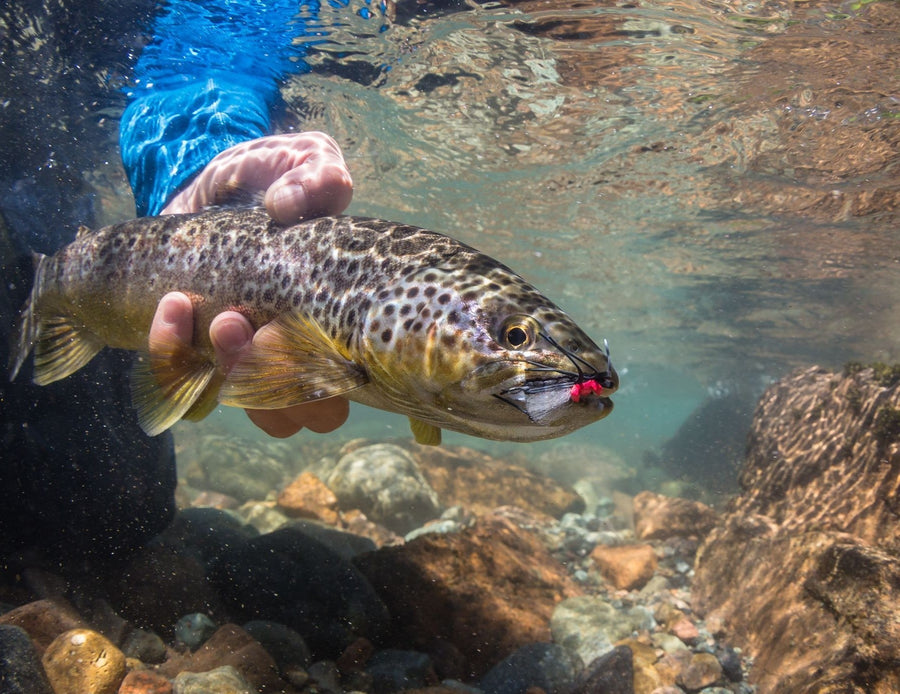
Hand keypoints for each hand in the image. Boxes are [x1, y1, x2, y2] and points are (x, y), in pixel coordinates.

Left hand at [151, 132, 353, 436]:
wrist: (208, 181)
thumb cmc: (272, 177)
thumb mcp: (304, 160)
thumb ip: (315, 176)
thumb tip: (288, 206)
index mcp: (340, 319)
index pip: (351, 386)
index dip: (325, 380)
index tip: (286, 332)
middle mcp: (300, 352)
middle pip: (303, 415)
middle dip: (270, 386)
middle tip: (234, 322)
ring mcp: (247, 358)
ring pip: (244, 405)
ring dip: (217, 369)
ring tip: (193, 308)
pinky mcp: (195, 352)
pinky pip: (183, 384)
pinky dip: (172, 353)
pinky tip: (170, 307)